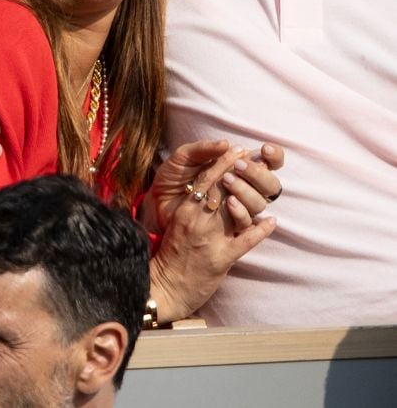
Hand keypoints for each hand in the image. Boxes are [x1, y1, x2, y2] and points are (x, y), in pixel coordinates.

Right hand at [147, 144, 279, 321]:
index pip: (204, 180)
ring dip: (250, 195)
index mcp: (186, 211)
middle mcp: (197, 221)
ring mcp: (210, 239)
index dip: (222, 163)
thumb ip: (193, 205)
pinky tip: (272, 221)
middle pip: (220, 189)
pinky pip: (244, 241)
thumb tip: (211, 186)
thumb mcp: (179, 223)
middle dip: (238, 172)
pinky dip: (260, 230)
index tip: (235, 150)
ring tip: (265, 184)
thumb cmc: (173, 253)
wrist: (165, 287)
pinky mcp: (221, 259)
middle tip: (253, 158)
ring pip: (233, 210)